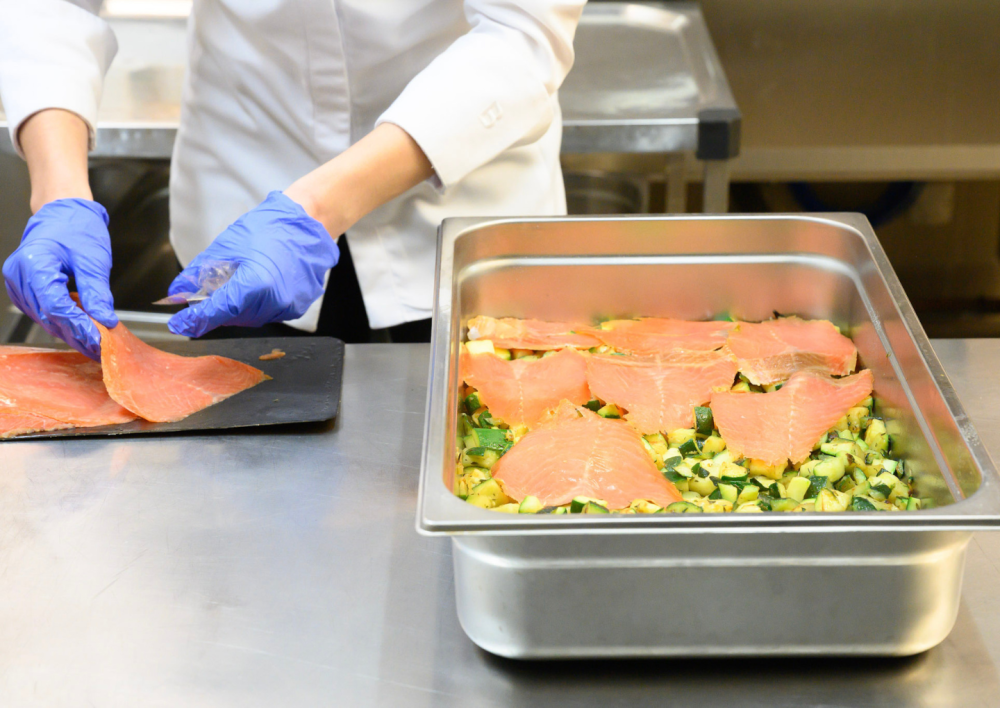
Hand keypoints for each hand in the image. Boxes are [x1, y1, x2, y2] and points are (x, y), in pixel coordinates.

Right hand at [2, 199, 116, 359]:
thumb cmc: (76, 227)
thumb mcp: (93, 260)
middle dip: (76, 334)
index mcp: (35, 264)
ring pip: (44, 317)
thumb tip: (105, 319)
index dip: (78, 325)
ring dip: (68, 331)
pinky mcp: (22, 286)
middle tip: (100, 349)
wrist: (62, 210)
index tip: (99, 339)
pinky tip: (79, 327)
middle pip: (48, 315)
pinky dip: (60, 320)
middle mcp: (19, 274)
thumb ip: (97, 292)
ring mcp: (17, 281)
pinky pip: (41, 309)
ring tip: (93, 343)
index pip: (56, 306)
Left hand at [167, 191, 338, 337]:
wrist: (307, 226)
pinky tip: (258, 284)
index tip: (179, 324)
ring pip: (248, 318)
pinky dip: (255, 304)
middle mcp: (274, 301)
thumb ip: (199, 272)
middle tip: (210, 291)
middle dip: (216, 308)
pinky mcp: (296, 308)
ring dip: (235, 307)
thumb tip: (178, 292)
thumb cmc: (270, 228)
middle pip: (232, 317)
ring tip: (239, 281)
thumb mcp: (227, 245)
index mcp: (256, 283)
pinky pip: (266, 313)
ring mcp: (287, 307)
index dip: (195, 320)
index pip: (217, 311)